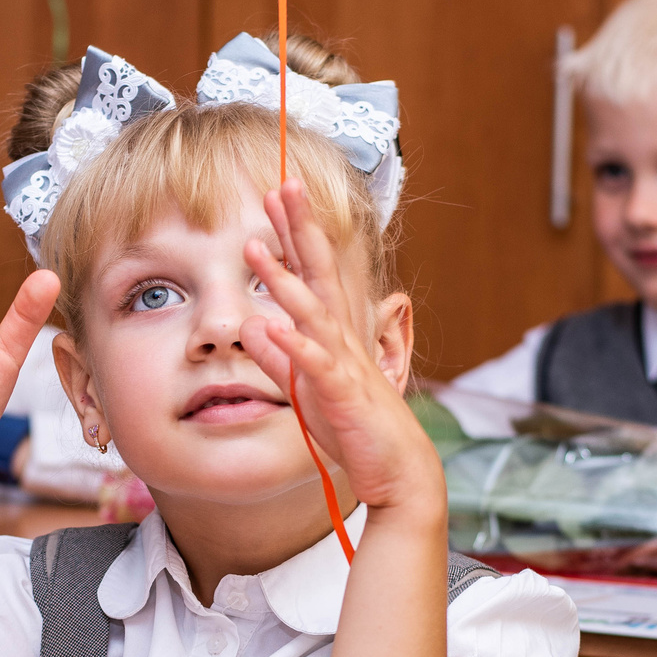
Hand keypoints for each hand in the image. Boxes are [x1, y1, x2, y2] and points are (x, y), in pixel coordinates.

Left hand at [239, 180, 443, 516]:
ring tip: (256, 247)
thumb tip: (255, 327)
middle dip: (301, 229)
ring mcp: (346, 364)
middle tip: (283, 184)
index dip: (295, 235)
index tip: (277, 196)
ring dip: (284, 279)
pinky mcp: (345, 395)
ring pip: (314, 312)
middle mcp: (343, 339)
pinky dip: (297, 346)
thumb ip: (280, 358)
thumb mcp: (306, 392)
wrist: (401, 472)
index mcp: (334, 335)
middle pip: (320, 273)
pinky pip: (318, 367)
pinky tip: (275, 326)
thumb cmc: (357, 431)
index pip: (313, 274)